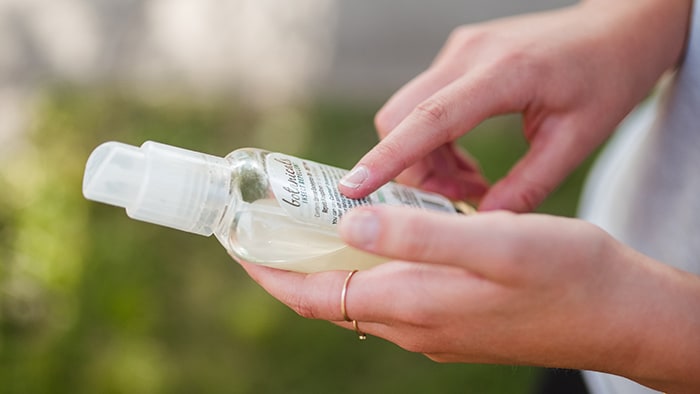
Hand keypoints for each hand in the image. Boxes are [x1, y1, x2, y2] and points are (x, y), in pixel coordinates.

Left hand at [240, 206, 699, 392]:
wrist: (619, 313)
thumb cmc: (566, 275)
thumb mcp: (495, 244)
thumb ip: (419, 235)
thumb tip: (350, 222)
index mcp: (413, 304)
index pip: (312, 295)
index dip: (268, 270)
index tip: (238, 241)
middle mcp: (414, 325)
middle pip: (329, 297)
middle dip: (292, 263)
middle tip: (274, 221)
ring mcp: (434, 327)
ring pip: (360, 294)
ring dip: (331, 262)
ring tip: (316, 221)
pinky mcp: (454, 319)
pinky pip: (392, 293)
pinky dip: (370, 265)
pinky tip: (382, 235)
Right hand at [338, 0, 690, 211]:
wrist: (618, 26)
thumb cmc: (608, 78)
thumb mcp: (578, 140)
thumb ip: (527, 186)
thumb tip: (480, 226)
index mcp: (506, 73)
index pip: (430, 119)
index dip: (388, 157)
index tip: (353, 188)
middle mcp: (470, 55)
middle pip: (401, 116)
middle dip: (409, 168)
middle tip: (453, 199)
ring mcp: (459, 52)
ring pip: (409, 114)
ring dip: (425, 159)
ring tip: (470, 184)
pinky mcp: (458, 57)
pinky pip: (425, 105)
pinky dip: (434, 141)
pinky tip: (467, 160)